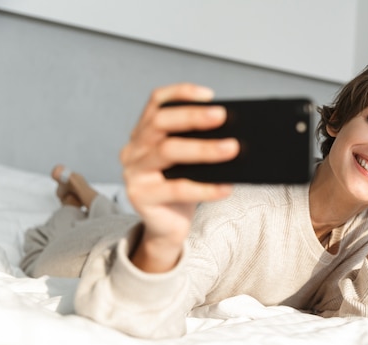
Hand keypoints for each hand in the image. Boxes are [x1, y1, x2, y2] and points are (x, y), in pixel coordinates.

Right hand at [120, 83, 239, 271]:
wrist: (167, 228)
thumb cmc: (181, 189)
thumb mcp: (189, 163)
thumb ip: (200, 144)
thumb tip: (234, 133)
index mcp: (144, 133)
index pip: (157, 102)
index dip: (180, 93)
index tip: (210, 94)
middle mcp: (134, 148)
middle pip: (160, 122)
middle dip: (193, 116)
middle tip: (222, 115)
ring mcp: (133, 172)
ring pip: (168, 151)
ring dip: (203, 149)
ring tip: (231, 148)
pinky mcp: (140, 196)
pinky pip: (177, 189)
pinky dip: (205, 188)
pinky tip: (226, 187)